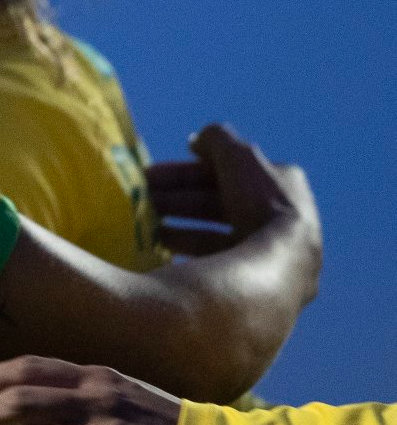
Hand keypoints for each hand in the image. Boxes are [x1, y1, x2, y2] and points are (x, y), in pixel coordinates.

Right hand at [149, 124, 317, 262]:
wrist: (278, 267)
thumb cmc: (261, 206)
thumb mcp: (238, 157)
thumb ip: (217, 140)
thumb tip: (197, 139)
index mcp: (282, 189)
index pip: (229, 174)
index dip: (189, 170)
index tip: (151, 173)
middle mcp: (279, 223)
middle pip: (219, 205)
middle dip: (178, 199)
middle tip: (142, 198)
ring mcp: (268, 256)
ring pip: (214, 235)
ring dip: (179, 227)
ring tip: (147, 226)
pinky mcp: (254, 285)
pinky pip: (213, 263)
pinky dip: (187, 253)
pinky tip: (161, 250)